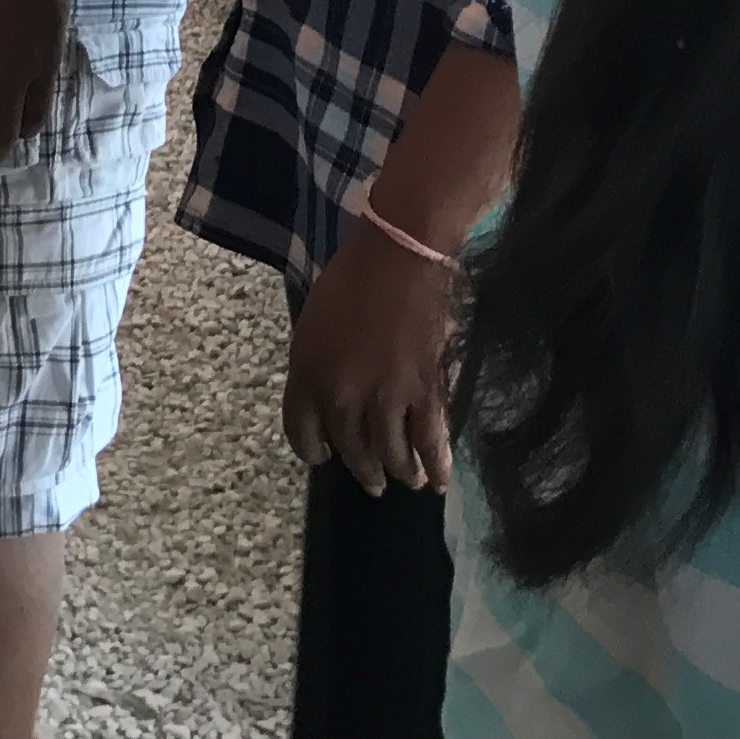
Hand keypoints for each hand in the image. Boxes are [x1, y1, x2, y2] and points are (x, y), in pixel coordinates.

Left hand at [285, 224, 456, 494]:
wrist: (398, 258)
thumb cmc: (350, 279)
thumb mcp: (312, 324)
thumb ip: (316, 367)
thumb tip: (329, 398)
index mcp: (307, 374)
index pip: (301, 433)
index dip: (313, 452)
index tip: (325, 457)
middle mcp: (342, 396)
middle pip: (351, 450)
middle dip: (363, 470)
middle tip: (372, 482)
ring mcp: (385, 398)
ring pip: (391, 453)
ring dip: (399, 472)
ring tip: (406, 481)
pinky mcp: (424, 393)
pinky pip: (429, 441)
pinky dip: (436, 465)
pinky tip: (438, 481)